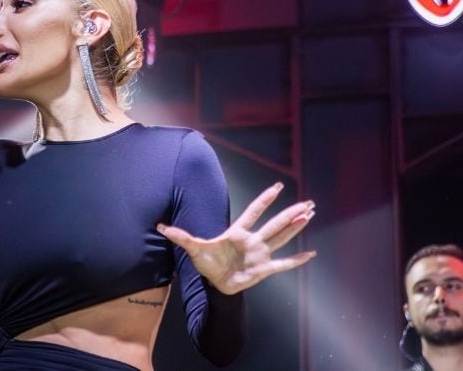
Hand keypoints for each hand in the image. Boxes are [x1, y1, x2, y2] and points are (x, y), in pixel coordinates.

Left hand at [158, 182, 315, 294]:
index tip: (278, 186)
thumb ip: (180, 236)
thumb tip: (160, 226)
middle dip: (290, 213)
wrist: (215, 285)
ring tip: (310, 216)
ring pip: (281, 238)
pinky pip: (284, 264)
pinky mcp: (264, 269)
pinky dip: (297, 260)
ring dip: (295, 228)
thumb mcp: (193, 248)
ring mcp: (260, 254)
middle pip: (275, 224)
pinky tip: (311, 254)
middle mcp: (253, 241)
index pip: (254, 212)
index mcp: (237, 232)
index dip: (265, 199)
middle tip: (307, 202)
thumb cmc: (207, 263)